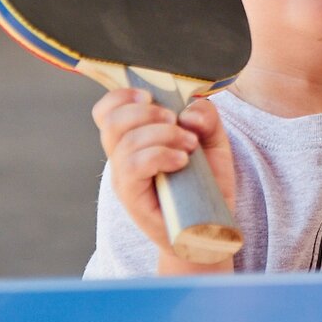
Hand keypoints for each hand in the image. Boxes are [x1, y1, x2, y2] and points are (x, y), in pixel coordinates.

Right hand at [91, 90, 235, 260]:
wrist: (211, 226)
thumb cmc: (207, 182)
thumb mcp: (214, 140)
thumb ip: (206, 116)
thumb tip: (188, 113)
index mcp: (134, 137)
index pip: (107, 110)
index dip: (122, 95)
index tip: (151, 96)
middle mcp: (123, 157)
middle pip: (111, 120)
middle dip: (146, 112)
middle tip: (175, 121)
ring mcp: (125, 178)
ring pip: (126, 142)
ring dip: (163, 134)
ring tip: (188, 145)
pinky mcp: (132, 197)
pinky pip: (133, 166)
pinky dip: (160, 155)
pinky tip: (182, 160)